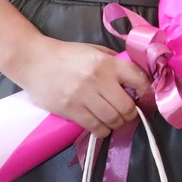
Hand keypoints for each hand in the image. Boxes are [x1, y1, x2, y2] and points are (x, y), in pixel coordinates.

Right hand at [10, 38, 147, 135]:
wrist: (34, 61)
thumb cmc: (66, 55)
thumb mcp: (94, 50)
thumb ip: (114, 62)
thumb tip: (134, 78)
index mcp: (107, 63)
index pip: (139, 80)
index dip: (147, 92)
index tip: (144, 98)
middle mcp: (98, 80)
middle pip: (127, 107)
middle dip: (131, 114)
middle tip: (128, 114)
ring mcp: (83, 97)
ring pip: (113, 120)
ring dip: (117, 124)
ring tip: (114, 120)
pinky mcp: (70, 110)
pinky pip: (95, 127)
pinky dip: (102, 130)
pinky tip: (101, 126)